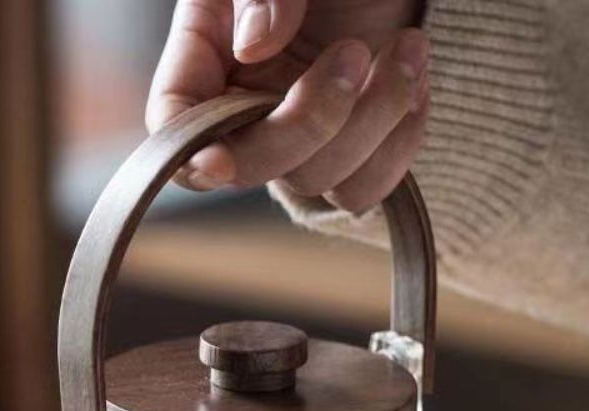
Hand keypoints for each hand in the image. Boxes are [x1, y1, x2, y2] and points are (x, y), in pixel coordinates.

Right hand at [147, 0, 430, 211]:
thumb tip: (256, 45)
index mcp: (206, 54)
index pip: (174, 124)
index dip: (190, 154)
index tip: (218, 162)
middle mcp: (244, 107)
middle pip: (250, 167)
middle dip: (309, 124)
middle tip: (353, 54)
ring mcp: (297, 138)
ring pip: (316, 180)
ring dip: (373, 121)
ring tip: (409, 49)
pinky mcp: (349, 153)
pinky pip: (366, 187)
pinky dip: (399, 144)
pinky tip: (414, 84)